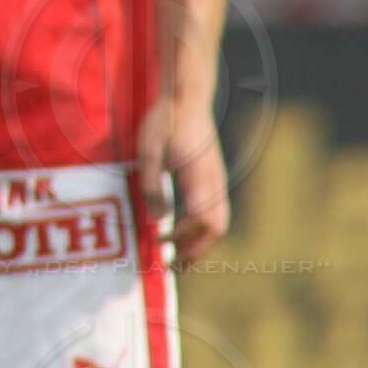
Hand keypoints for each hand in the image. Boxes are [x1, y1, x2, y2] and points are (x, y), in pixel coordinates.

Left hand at [136, 94, 228, 265]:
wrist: (187, 100)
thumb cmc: (165, 123)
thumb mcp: (148, 151)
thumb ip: (151, 185)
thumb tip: (156, 221)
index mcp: (198, 178)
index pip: (198, 221)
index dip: (181, 238)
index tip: (159, 243)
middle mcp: (214, 183)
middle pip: (216, 229)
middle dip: (197, 251)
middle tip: (174, 268)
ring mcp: (218, 181)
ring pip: (220, 223)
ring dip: (202, 244)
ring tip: (182, 259)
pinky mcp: (215, 179)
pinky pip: (217, 212)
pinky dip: (204, 231)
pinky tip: (186, 234)